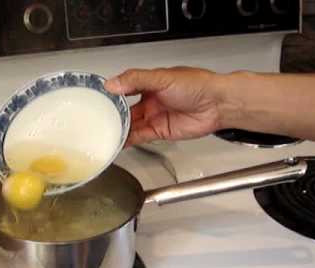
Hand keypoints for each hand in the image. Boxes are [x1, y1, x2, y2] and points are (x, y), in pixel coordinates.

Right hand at [105, 67, 221, 145]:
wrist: (217, 104)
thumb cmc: (197, 85)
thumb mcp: (162, 78)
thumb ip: (136, 80)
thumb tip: (113, 83)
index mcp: (149, 83)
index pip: (124, 88)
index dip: (111, 94)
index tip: (97, 99)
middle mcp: (150, 100)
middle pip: (125, 110)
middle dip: (112, 115)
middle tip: (96, 120)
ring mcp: (154, 117)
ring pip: (130, 125)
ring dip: (118, 130)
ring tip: (103, 134)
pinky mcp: (159, 132)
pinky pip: (139, 137)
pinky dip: (128, 140)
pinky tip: (117, 142)